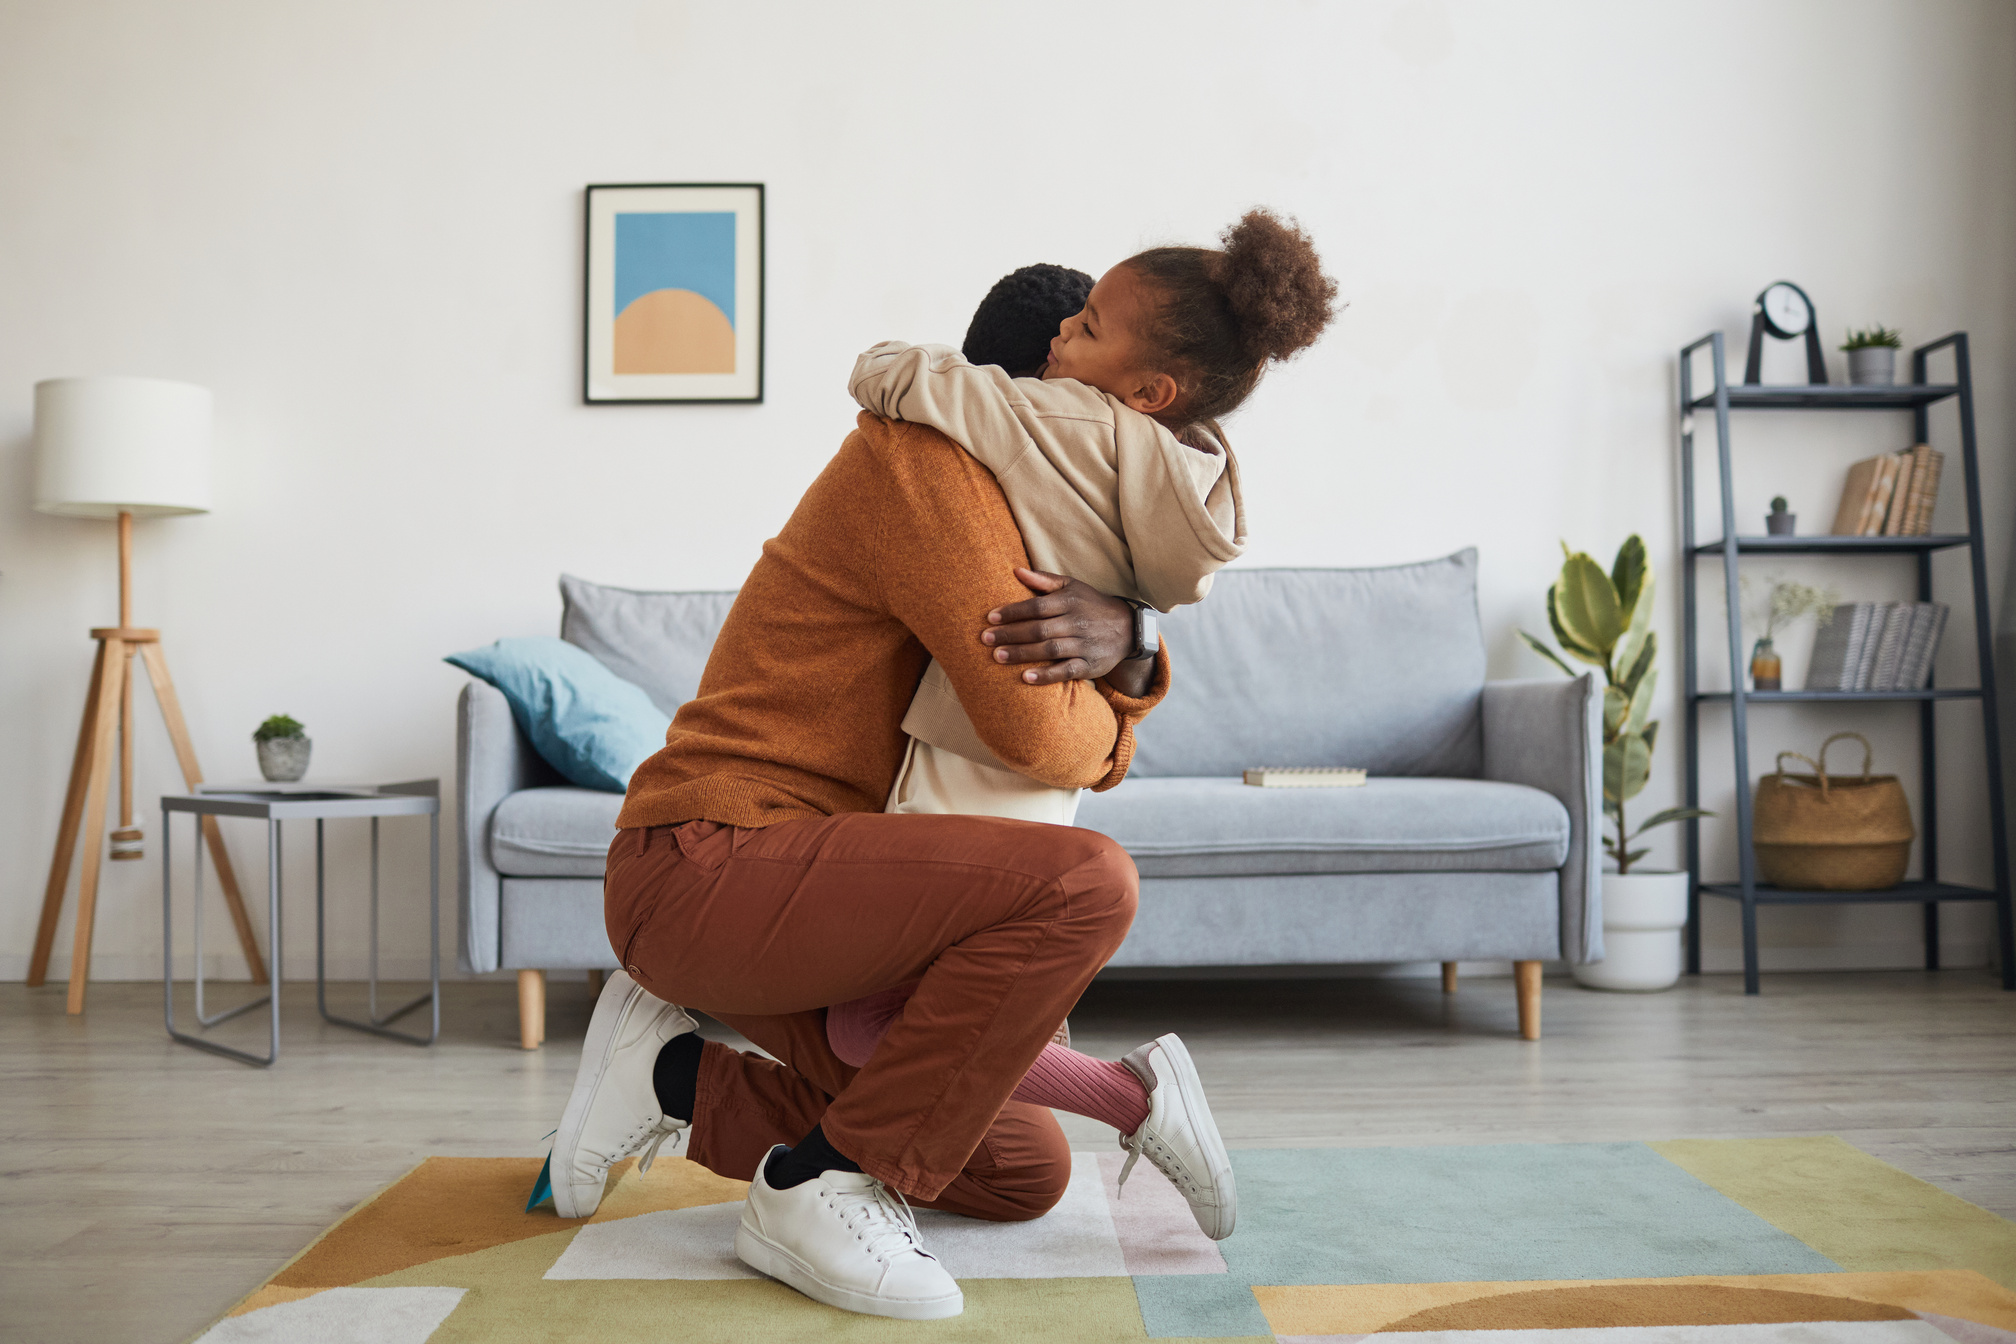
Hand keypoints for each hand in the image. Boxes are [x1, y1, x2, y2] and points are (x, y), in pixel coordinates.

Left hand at [982, 568, 1145, 686]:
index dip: (1013, 612)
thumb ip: (1044, 580)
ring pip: (1049, 649)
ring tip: (998, 657)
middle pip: (1039, 629)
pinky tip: (1026, 678)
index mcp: (1070, 601)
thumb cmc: (1091, 605)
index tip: (990, 618)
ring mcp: (1084, 645)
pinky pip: (1066, 670)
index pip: (1036, 606)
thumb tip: (1015, 571)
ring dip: (1022, 654)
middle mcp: (1076, 622)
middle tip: (986, 639)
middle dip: (1010, 634)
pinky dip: (1046, 675)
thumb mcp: (1072, 587)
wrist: (1128, 629)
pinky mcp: (1090, 665)